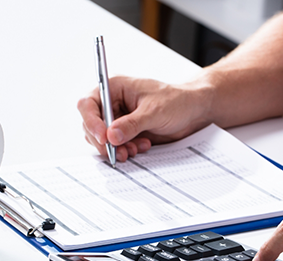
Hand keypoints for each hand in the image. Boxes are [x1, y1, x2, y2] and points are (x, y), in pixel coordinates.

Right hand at [77, 76, 211, 161]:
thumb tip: (111, 136)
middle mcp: (113, 103)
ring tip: (134, 150)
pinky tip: (141, 147)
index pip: (88, 104)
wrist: (194, 112)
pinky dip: (125, 150)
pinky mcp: (125, 133)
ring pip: (102, 138)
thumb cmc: (177, 101)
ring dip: (115, 148)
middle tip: (118, 152)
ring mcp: (118, 119)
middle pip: (91, 125)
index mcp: (115, 88)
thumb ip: (132, 124)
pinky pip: (115, 146)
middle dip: (104, 141)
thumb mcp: (154, 111)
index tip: (103, 137)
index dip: (91, 121)